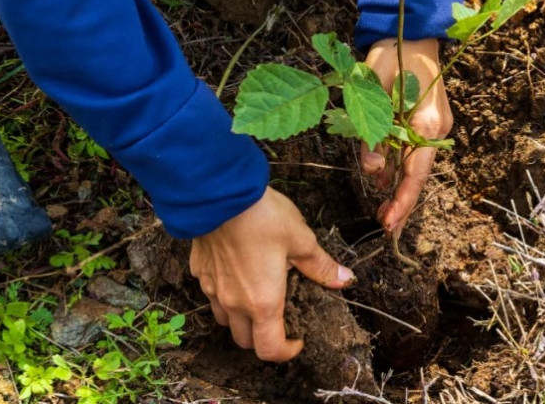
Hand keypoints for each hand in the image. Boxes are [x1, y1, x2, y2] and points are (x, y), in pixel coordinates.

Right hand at [189, 187, 354, 361]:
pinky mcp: (199, 271)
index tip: (298, 340)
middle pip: (244, 340)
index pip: (269, 349)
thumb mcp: (301, 239)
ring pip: (224, 320)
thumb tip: (345, 279)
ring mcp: (212, 288)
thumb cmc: (262, 217)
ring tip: (258, 297)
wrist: (219, 193)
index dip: (286, 352)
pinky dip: (224, 294)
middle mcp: (234, 303)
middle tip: (281, 319)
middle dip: (263, 338)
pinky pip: (211, 293)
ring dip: (241, 319)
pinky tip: (237, 272)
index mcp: (262, 302)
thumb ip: (321, 266)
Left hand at [361, 37, 452, 233]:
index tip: (389, 223)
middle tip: (386, 227)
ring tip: (384, 210)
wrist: (413, 31)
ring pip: (417, 164)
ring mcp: (436, 125)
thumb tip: (374, 170)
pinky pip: (415, 151)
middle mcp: (437, 128)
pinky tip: (387, 181)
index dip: (402, 200)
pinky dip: (402, 168)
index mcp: (427, 121)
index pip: (416, 172)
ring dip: (400, 186)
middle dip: (403, 202)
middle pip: (419, 174)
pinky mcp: (429, 121)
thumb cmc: (391, 55)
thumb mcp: (372, 90)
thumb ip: (372, 131)